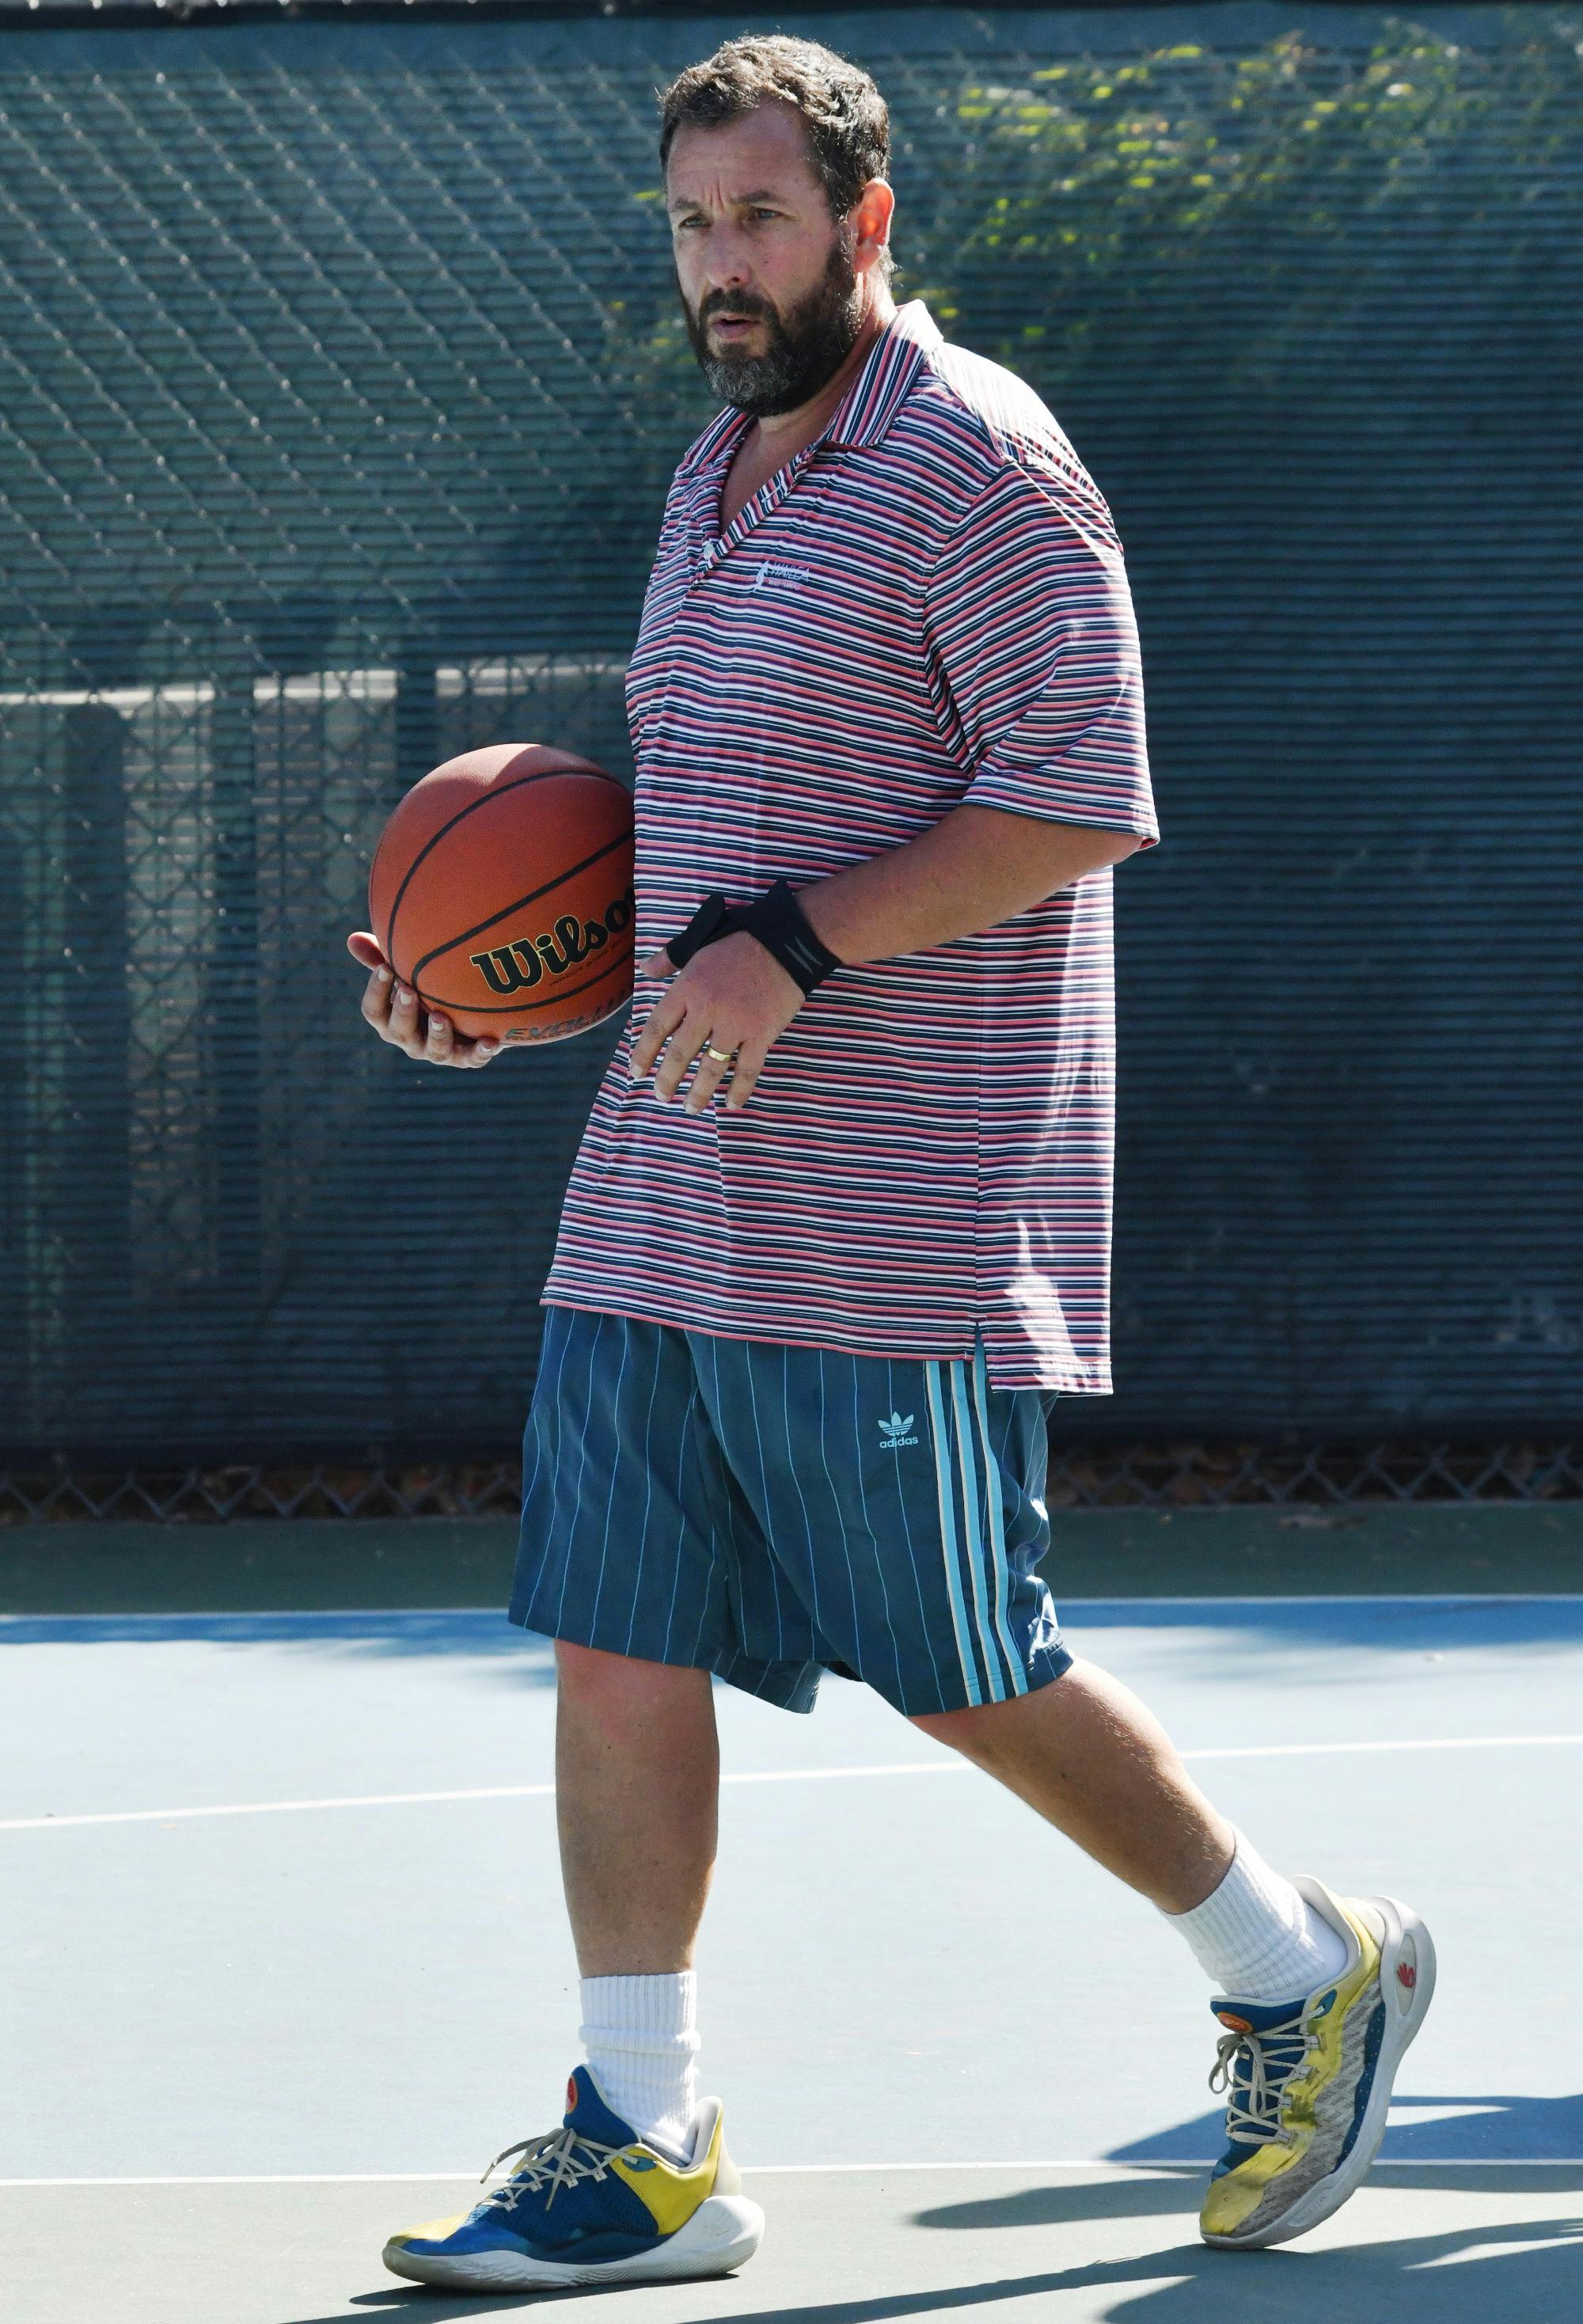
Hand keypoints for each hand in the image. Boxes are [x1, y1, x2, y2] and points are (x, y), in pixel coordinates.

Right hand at [346, 931, 501, 1068]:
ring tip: (441, 1017)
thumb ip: (383, 958)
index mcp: (391, 1021)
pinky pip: (473, 1059)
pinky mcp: (466, 1058)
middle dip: (403, 1012)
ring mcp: (438, 1052)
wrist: (469, 1013)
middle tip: (409, 990)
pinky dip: (481, 1052)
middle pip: (399, 1032)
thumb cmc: (428, 989)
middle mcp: (411, 1040)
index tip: (385, 967)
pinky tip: (492, 1042)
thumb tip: (352, 938)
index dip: (376, 991)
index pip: (373, 1011)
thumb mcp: (407, 973)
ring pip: (434, 1051)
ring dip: (437, 1035)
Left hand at [629, 931, 802, 1111]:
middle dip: (667, 1080)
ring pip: (711, 1068)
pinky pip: (747, 1069)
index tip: (636, 1072)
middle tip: (661, 1097)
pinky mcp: (762, 1034)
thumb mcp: (697, 941)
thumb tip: (645, 969)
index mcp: (687, 988)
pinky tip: (731, 1104)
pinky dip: (739, 1089)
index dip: (643, 1053)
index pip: (658, 1027)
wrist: (787, 941)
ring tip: (690, 1108)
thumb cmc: (739, 940)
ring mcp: (735, 1025)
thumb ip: (669, 958)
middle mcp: (707, 1010)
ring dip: (699, 1092)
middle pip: (680, 1054)